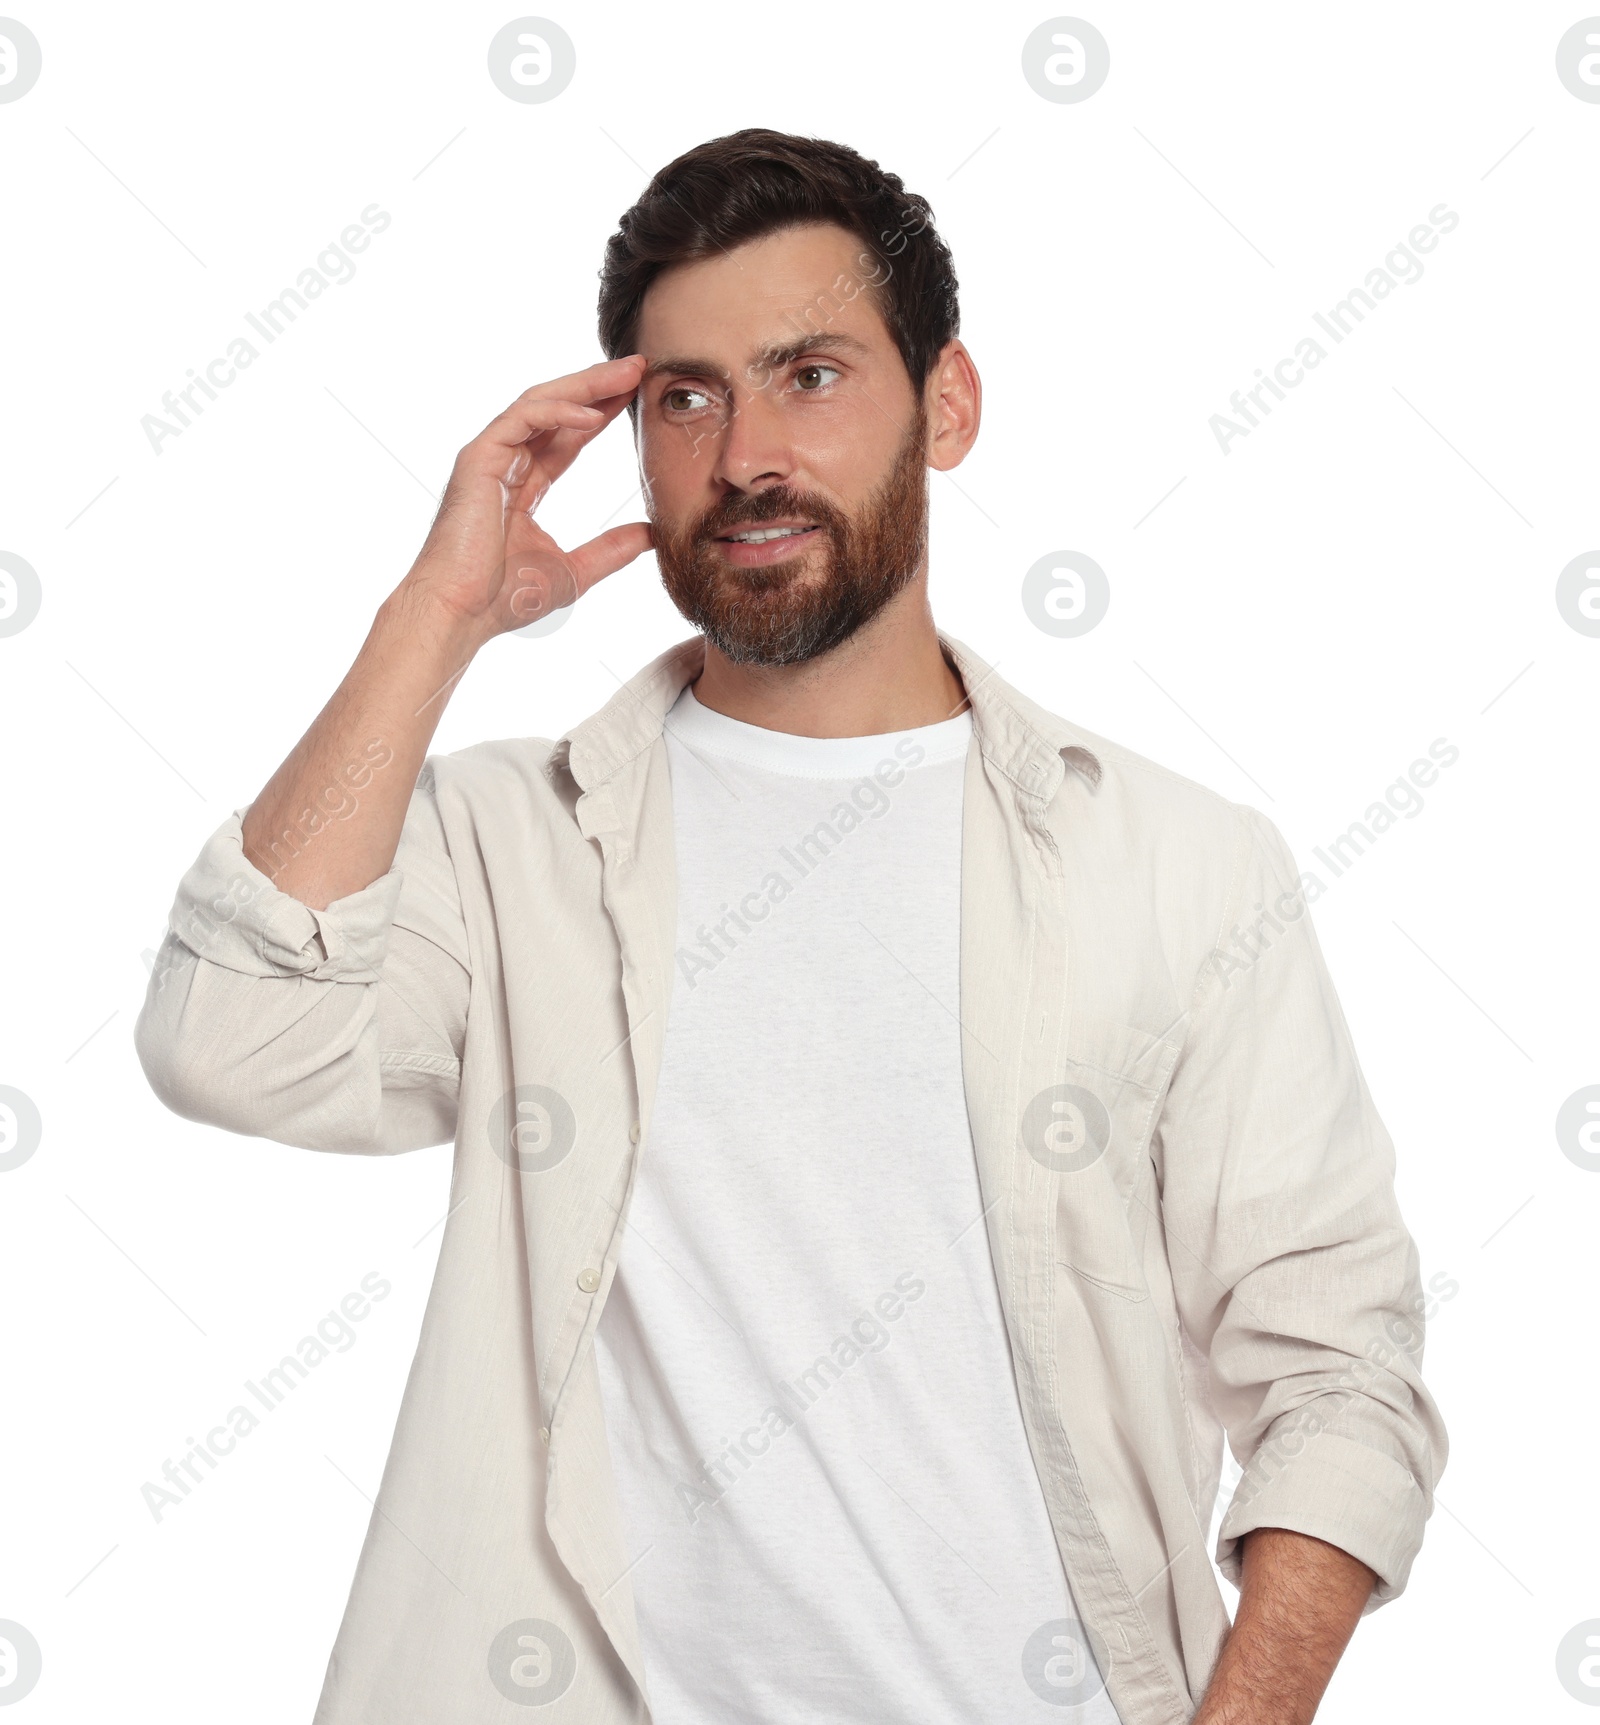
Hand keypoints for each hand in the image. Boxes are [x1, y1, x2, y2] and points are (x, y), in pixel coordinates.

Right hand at [399, 354, 652, 644]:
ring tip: (624, 375)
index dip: (602, 413)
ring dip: (583, 386)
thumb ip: (611, 550)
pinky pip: (521, 419)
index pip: (568, 437)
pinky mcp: (477, 459)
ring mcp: (488, 458)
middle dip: (597, 385)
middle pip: (556, 409)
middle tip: (638, 366)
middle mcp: (504, 464)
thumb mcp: (574, 571)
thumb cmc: (503, 599)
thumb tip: (652, 534)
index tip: (637, 396)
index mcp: (522, 485)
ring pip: (539, 403)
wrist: (462, 615)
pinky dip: (558, 413)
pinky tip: (593, 414)